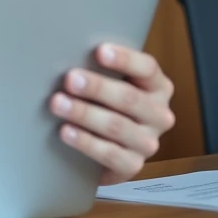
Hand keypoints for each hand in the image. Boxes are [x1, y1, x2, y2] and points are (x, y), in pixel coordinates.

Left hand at [50, 42, 175, 184]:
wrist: (108, 149)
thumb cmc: (106, 105)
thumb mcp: (111, 85)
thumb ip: (101, 71)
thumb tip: (70, 54)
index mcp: (157, 87)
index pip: (148, 69)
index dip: (125, 59)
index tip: (100, 51)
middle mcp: (159, 114)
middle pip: (129, 98)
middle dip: (97, 87)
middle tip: (70, 79)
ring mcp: (148, 142)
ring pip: (117, 126)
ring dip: (85, 114)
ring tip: (58, 103)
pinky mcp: (133, 165)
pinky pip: (109, 154)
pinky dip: (86, 142)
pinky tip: (66, 131)